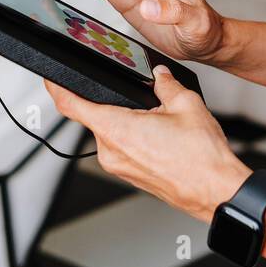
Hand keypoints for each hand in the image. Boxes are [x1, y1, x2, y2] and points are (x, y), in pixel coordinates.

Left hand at [44, 67, 250, 221]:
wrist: (215, 191)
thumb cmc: (201, 157)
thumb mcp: (186, 104)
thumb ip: (165, 84)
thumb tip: (158, 75)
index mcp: (118, 130)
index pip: (72, 106)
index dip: (56, 88)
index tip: (50, 77)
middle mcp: (111, 152)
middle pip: (96, 117)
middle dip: (115, 103)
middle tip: (142, 98)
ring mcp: (118, 167)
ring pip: (111, 133)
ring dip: (128, 121)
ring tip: (160, 121)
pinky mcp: (128, 176)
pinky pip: (121, 148)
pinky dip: (135, 137)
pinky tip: (160, 137)